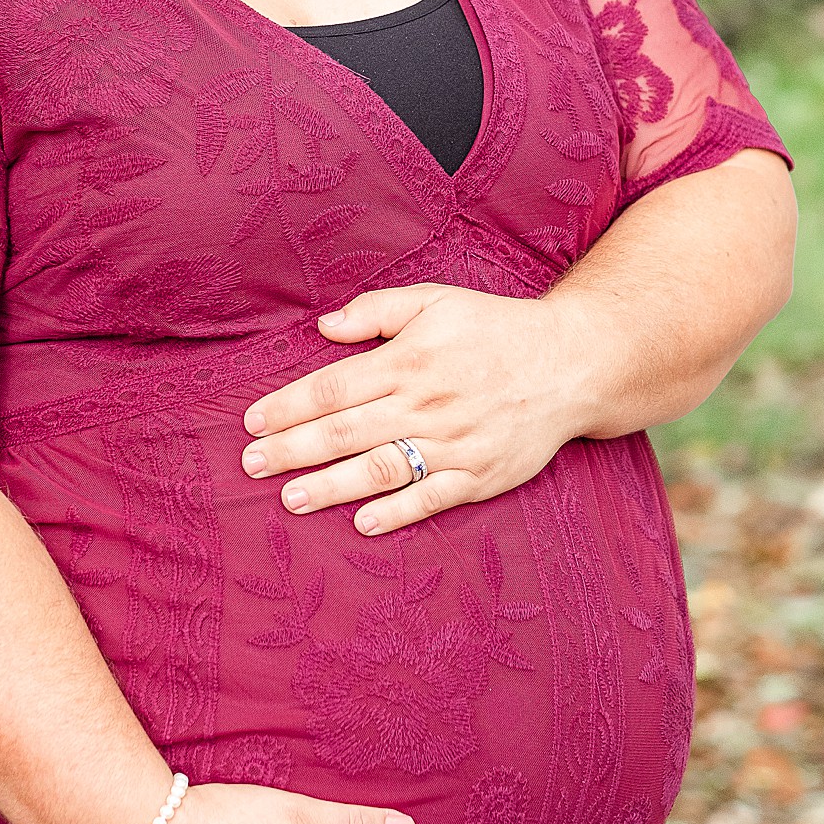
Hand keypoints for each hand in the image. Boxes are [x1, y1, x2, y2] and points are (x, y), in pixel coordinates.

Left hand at [239, 283, 593, 535]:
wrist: (572, 363)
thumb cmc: (494, 328)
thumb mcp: (436, 301)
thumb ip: (376, 311)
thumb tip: (323, 328)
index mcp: (409, 360)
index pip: (333, 387)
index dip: (287, 406)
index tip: (252, 423)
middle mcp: (426, 403)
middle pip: (345, 432)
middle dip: (291, 450)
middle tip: (251, 465)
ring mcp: (454, 443)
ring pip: (379, 469)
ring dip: (329, 486)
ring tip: (290, 499)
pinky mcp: (480, 474)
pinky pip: (431, 498)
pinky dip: (395, 512)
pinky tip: (361, 522)